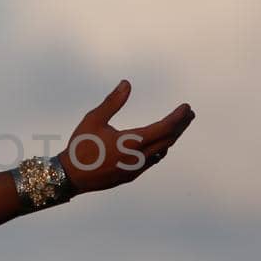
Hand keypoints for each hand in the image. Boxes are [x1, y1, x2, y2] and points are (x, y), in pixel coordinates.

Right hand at [57, 81, 194, 194]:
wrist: (70, 177)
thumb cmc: (81, 146)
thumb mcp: (94, 119)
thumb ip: (112, 102)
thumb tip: (127, 84)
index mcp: (131, 142)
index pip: (165, 128)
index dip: (178, 117)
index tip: (186, 107)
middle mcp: (138, 157)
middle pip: (168, 140)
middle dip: (181, 126)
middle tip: (189, 114)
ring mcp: (136, 169)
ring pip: (162, 151)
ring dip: (172, 138)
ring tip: (178, 126)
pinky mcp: (131, 176)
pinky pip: (153, 161)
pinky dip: (161, 149)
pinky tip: (161, 144)